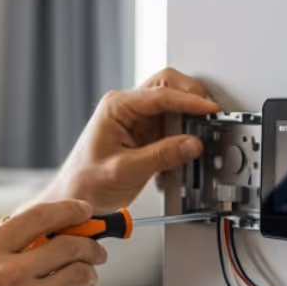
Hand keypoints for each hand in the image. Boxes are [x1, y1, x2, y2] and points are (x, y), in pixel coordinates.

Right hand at [0, 199, 106, 285]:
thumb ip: (3, 247)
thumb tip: (47, 225)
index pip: (39, 216)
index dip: (69, 209)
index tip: (84, 210)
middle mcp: (7, 274)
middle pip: (69, 245)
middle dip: (90, 247)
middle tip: (97, 253)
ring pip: (81, 273)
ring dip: (89, 274)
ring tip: (84, 280)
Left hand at [43, 68, 219, 212]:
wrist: (76, 199)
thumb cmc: (85, 183)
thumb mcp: (125, 170)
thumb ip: (161, 156)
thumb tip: (191, 144)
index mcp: (117, 106)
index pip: (161, 94)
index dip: (189, 101)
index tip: (209, 110)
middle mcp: (127, 108)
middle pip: (169, 86)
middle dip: (191, 99)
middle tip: (209, 116)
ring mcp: (138, 120)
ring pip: (174, 106)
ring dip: (189, 120)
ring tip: (199, 138)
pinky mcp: (146, 136)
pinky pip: (173, 127)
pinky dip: (183, 137)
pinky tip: (183, 154)